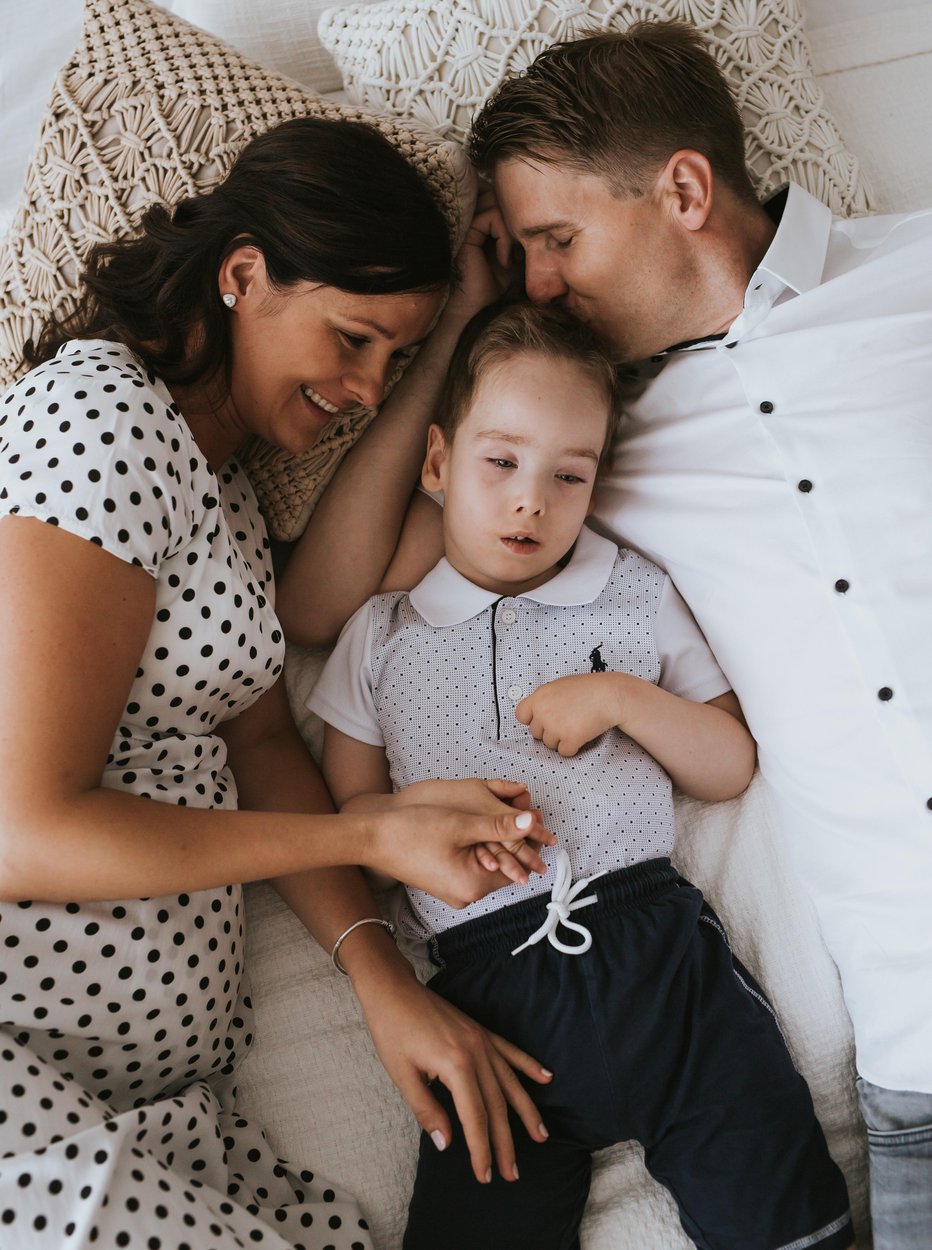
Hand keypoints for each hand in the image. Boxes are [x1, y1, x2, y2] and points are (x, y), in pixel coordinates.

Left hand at [356, 962, 551, 1183]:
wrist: (393, 991)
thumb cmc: (392, 1031)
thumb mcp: (402, 1075)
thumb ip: (426, 1110)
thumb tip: (447, 1144)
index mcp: (456, 1065)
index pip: (475, 1118)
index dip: (481, 1149)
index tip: (486, 1175)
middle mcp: (476, 1052)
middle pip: (497, 1105)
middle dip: (505, 1142)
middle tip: (512, 1173)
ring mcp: (482, 1040)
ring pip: (510, 1082)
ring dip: (526, 1111)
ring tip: (541, 1135)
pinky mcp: (480, 1031)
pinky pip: (511, 1052)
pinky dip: (529, 1065)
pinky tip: (546, 1078)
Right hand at [367, 796, 554, 908]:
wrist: (373, 839)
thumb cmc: (412, 831)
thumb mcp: (461, 824)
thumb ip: (499, 825)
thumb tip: (530, 822)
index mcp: (473, 885)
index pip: (517, 865)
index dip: (531, 839)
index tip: (539, 816)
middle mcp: (466, 895)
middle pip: (504, 865)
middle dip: (516, 838)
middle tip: (526, 810)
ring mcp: (454, 891)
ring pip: (489, 863)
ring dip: (499, 841)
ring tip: (507, 815)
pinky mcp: (445, 883)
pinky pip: (473, 865)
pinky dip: (482, 847)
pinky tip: (482, 828)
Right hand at [445, 181, 514, 323]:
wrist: (477, 308)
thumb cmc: (492, 286)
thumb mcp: (510, 254)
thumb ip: (515, 232)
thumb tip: (533, 214)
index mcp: (476, 222)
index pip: (496, 197)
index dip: (513, 211)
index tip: (522, 241)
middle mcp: (468, 218)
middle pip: (496, 194)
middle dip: (515, 218)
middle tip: (521, 247)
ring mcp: (465, 224)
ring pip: (496, 204)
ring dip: (511, 230)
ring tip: (512, 256)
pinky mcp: (465, 233)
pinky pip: (491, 218)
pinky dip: (504, 238)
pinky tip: (504, 261)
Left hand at [516, 673, 625, 756]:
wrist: (609, 695)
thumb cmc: (588, 688)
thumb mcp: (559, 686)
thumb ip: (544, 699)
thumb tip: (535, 713)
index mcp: (538, 697)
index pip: (521, 716)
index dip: (532, 719)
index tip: (543, 719)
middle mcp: (543, 713)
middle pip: (537, 733)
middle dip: (549, 730)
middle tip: (567, 720)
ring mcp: (555, 728)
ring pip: (550, 744)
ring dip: (561, 739)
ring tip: (576, 724)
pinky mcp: (570, 740)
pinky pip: (564, 752)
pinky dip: (573, 747)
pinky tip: (582, 733)